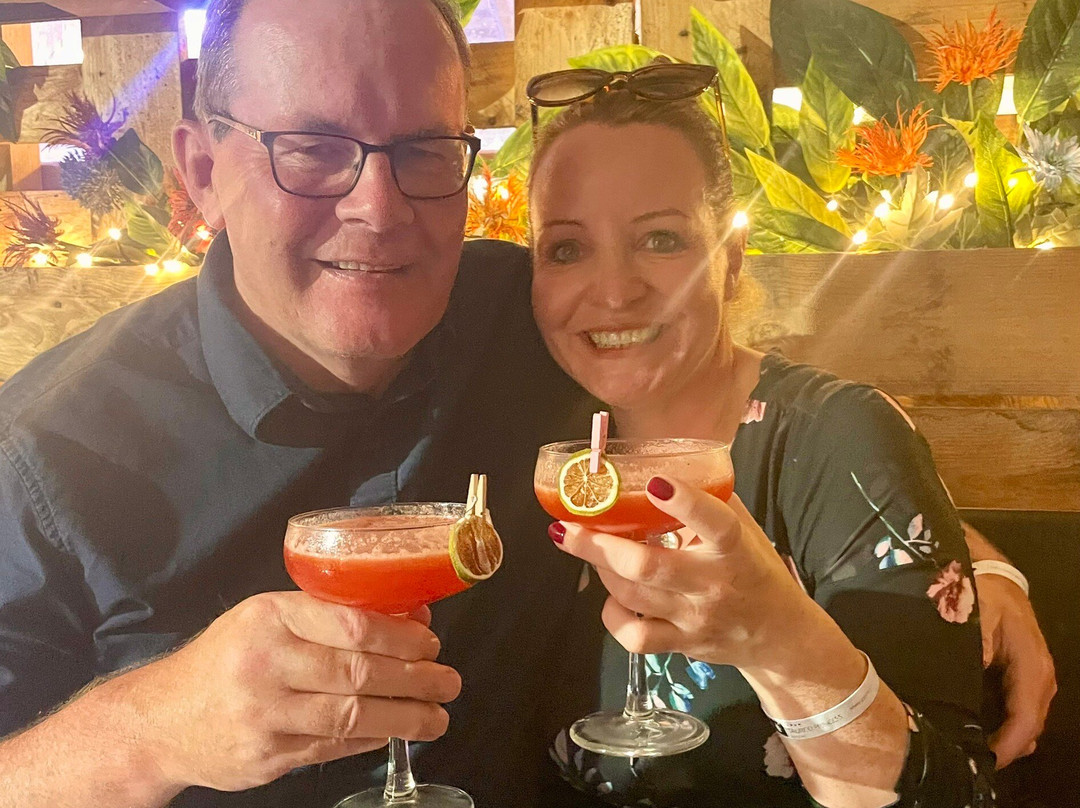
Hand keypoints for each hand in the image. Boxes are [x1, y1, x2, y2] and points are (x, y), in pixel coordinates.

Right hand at [117, 591, 460, 791]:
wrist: (159, 720)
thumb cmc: (224, 659)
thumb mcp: (266, 618)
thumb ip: (330, 614)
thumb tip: (408, 616)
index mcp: (268, 618)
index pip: (350, 624)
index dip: (400, 636)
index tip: (430, 642)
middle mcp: (264, 665)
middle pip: (357, 672)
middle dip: (414, 678)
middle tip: (448, 680)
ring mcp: (264, 716)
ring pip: (350, 716)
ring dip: (404, 717)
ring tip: (437, 716)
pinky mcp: (266, 757)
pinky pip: (332, 748)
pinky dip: (369, 740)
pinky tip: (393, 731)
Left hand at [549, 476, 809, 667]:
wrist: (778, 635)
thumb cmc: (754, 569)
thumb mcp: (744, 528)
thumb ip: (709, 499)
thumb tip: (662, 465)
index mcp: (733, 548)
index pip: (714, 523)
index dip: (685, 502)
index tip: (656, 483)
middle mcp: (712, 584)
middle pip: (648, 566)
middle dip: (599, 546)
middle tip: (567, 526)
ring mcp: (694, 618)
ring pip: (633, 596)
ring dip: (600, 568)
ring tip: (585, 547)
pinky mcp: (682, 646)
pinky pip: (635, 636)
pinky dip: (612, 616)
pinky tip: (610, 598)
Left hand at [977, 573, 1056, 767]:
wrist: (996, 578)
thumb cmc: (984, 594)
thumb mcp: (976, 613)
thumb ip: (977, 643)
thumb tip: (978, 668)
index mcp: (1032, 666)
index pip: (1026, 718)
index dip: (1009, 745)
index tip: (987, 760)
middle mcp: (1041, 678)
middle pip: (1029, 727)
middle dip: (1006, 749)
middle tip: (973, 762)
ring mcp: (1037, 679)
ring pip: (1027, 722)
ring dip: (1007, 740)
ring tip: (977, 754)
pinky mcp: (1026, 677)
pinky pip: (1021, 710)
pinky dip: (1007, 727)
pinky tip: (987, 737)